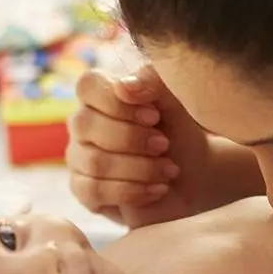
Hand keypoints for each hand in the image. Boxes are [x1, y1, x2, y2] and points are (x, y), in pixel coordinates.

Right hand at [66, 66, 211, 226]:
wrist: (193, 175)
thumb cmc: (178, 132)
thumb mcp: (176, 102)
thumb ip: (153, 83)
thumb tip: (125, 85)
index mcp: (100, 95)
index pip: (88, 85)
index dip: (118, 102)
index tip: (154, 117)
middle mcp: (83, 124)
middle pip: (85, 125)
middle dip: (132, 139)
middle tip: (164, 145)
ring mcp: (79, 158)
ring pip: (94, 162)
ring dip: (140, 168)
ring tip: (169, 170)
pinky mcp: (84, 190)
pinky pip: (94, 190)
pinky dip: (132, 191)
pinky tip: (158, 189)